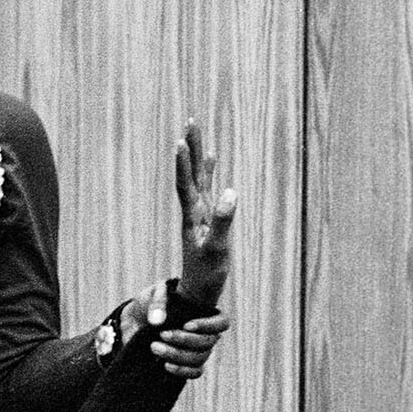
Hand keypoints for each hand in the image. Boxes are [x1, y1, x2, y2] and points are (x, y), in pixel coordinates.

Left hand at [129, 283, 230, 378]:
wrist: (136, 320)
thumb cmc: (151, 303)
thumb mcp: (153, 294)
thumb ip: (157, 302)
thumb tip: (158, 321)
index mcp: (205, 313)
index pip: (222, 322)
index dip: (208, 326)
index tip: (187, 325)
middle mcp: (206, 333)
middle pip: (207, 342)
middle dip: (184, 340)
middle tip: (162, 334)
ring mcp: (197, 350)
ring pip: (199, 358)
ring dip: (178, 355)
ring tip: (155, 347)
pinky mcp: (186, 363)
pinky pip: (194, 372)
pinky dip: (182, 371)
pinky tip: (166, 365)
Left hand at [174, 119, 234, 309]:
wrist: (198, 290)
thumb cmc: (206, 274)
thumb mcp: (216, 250)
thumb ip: (223, 221)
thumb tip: (231, 192)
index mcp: (193, 216)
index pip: (186, 184)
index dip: (184, 164)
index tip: (181, 140)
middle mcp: (193, 210)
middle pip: (190, 172)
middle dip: (191, 146)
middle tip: (190, 120)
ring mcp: (200, 212)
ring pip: (198, 176)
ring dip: (197, 153)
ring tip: (195, 129)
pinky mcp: (207, 216)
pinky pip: (208, 186)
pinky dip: (209, 170)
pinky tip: (211, 157)